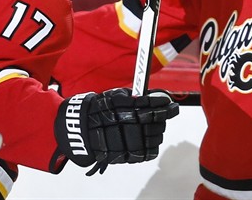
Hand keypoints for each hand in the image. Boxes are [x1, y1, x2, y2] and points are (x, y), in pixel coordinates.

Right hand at [55, 88, 178, 174]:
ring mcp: (124, 142)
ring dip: (158, 132)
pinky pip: (147, 152)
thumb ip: (134, 96)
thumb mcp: (114, 96)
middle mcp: (122, 124)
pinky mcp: (124, 156)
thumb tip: (155, 97)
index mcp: (121, 107)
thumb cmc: (100, 109)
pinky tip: (148, 139)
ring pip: (153, 138)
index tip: (171, 104)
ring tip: (154, 127)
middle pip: (154, 122)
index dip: (164, 104)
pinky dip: (152, 146)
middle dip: (163, 117)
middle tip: (165, 114)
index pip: (149, 105)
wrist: (80, 130)